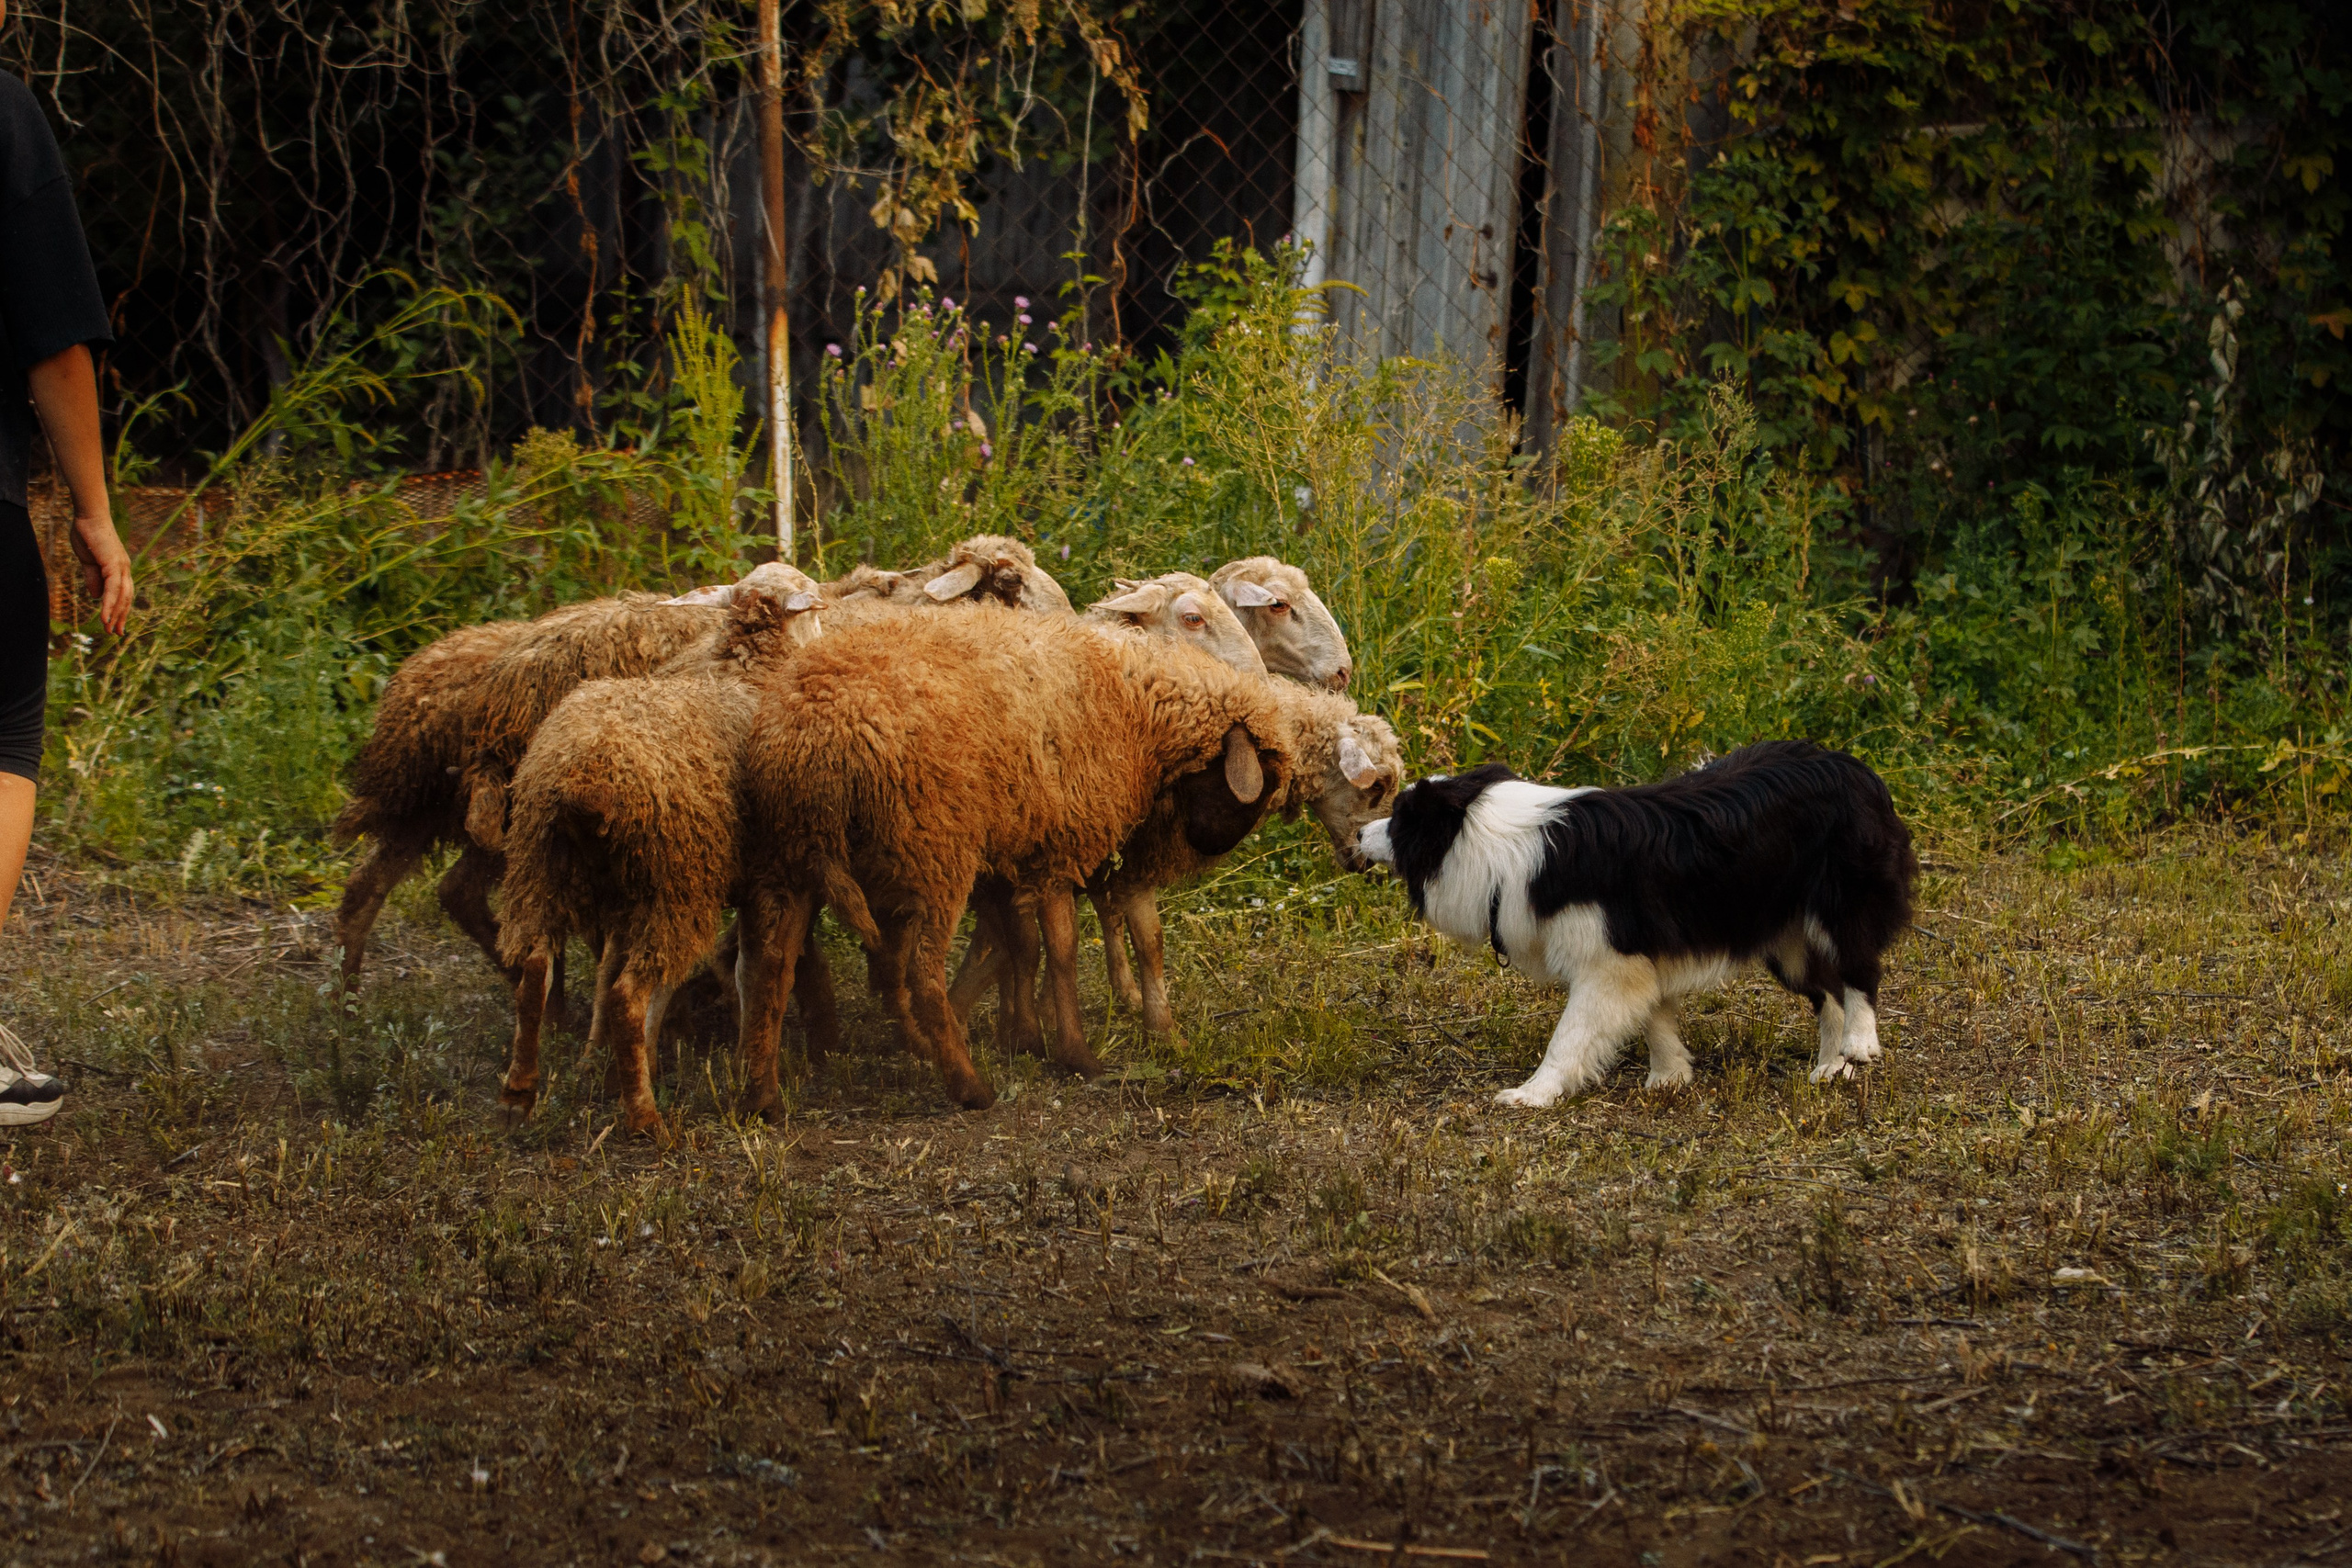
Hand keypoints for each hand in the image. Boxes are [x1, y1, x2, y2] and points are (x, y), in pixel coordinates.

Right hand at [68, 512, 132, 634]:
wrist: (88, 517)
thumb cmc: (88, 536)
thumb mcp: (88, 562)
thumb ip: (93, 578)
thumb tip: (96, 596)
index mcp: (119, 569)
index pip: (123, 594)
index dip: (120, 610)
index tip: (116, 625)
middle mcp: (124, 569)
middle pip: (126, 598)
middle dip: (121, 617)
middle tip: (116, 633)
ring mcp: (121, 566)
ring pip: (121, 596)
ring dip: (116, 614)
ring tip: (111, 629)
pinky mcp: (113, 564)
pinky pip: (113, 588)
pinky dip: (110, 603)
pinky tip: (105, 616)